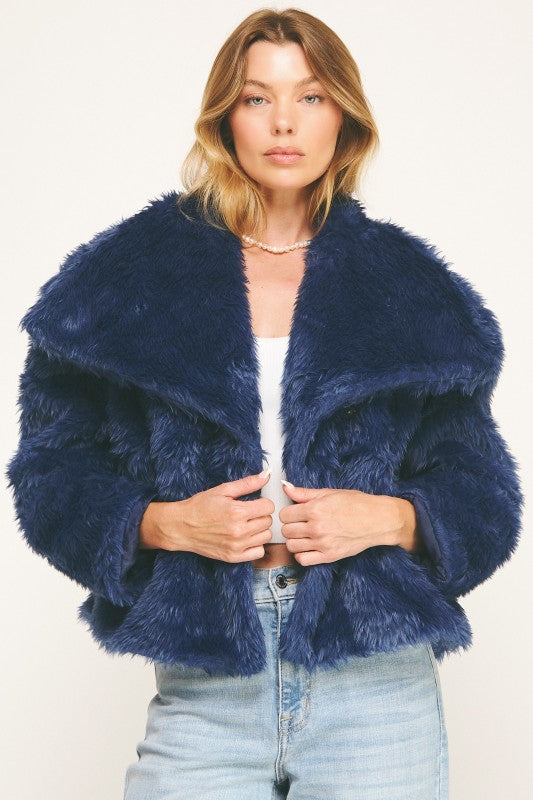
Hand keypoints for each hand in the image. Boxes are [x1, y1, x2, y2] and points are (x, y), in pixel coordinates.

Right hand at [142, 469, 275, 562]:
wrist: (181, 527)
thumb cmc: (199, 507)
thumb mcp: (222, 490)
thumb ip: (247, 484)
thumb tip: (266, 475)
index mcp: (237, 512)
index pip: (269, 507)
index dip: (263, 502)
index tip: (255, 503)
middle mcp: (239, 530)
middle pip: (268, 521)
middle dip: (261, 515)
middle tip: (248, 513)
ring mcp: (236, 546)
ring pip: (266, 536)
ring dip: (259, 530)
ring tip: (247, 525)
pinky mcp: (233, 557)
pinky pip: (258, 552)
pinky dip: (256, 545)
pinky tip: (246, 538)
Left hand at [279, 482, 416, 566]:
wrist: (378, 520)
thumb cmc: (357, 504)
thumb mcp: (330, 493)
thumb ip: (305, 493)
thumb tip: (286, 488)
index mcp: (315, 509)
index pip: (284, 515)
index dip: (289, 513)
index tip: (295, 513)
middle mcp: (316, 527)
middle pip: (286, 531)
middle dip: (291, 526)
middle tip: (301, 523)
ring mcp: (322, 543)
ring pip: (291, 546)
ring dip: (295, 540)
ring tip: (305, 535)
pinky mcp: (329, 556)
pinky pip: (302, 560)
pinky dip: (302, 554)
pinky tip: (309, 547)